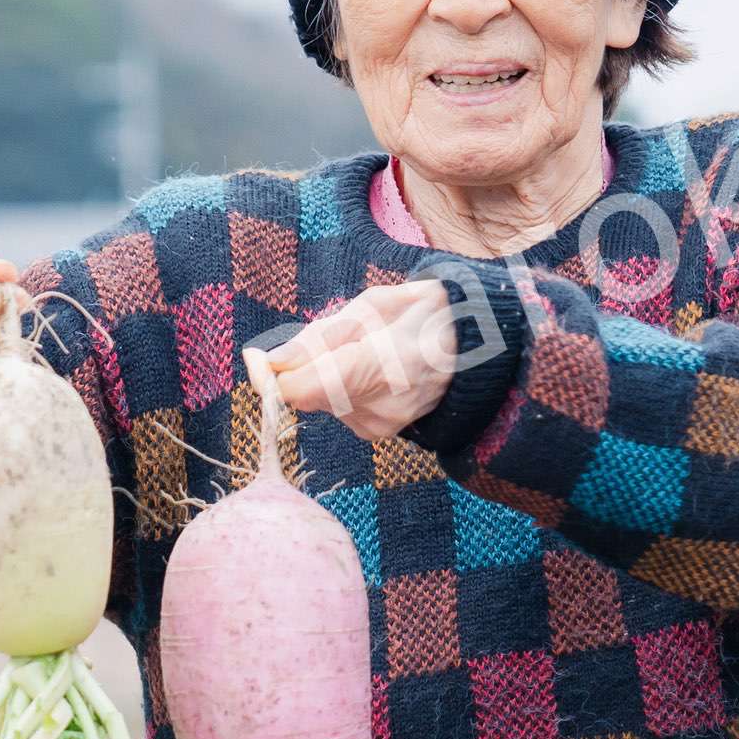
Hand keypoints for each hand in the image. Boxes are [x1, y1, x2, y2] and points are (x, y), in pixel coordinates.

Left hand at [262, 281, 459, 441]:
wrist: (480, 344)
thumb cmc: (425, 311)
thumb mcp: (373, 305)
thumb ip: (319, 337)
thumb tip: (273, 362)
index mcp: (383, 365)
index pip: (303, 389)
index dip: (271, 376)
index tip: (257, 356)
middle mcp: (382, 405)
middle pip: (306, 395)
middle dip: (304, 367)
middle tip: (335, 338)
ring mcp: (383, 424)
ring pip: (321, 401)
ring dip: (327, 375)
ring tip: (367, 351)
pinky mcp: (380, 433)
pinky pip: (339, 409)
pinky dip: (344, 389)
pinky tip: (374, 371)